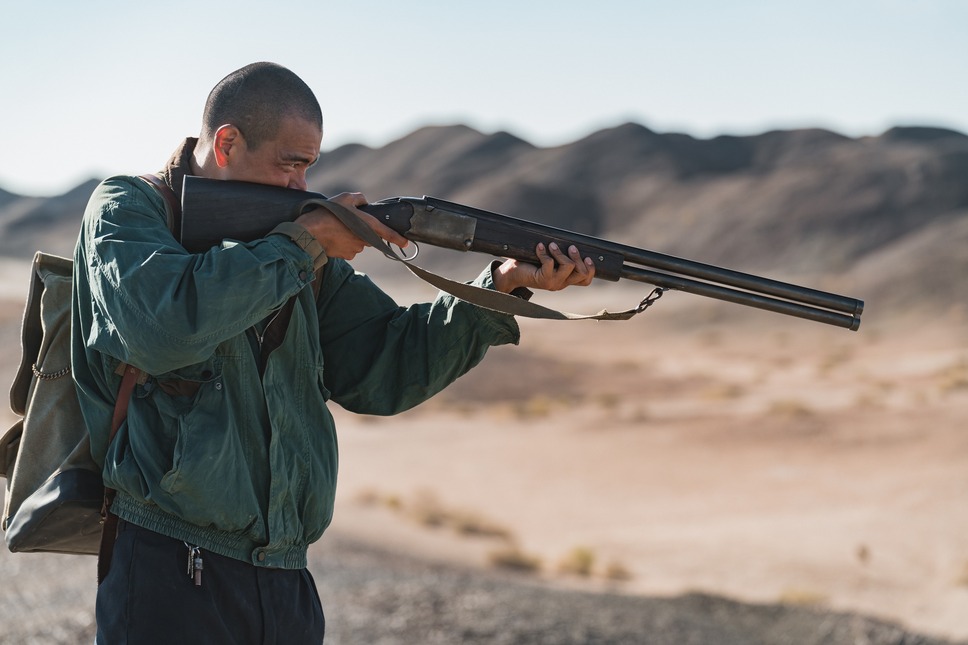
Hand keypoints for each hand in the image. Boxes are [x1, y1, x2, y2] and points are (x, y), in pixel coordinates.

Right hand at [294, 192, 408, 259]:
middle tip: (347, 222)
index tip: (406, 244)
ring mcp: (356, 249)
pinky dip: (344, 243)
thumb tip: (364, 203)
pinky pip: (349, 249)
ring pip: (358, 242)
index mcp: (367, 225)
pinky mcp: (346, 256)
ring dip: (352, 236)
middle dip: (362, 229)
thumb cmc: (327, 214)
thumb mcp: (344, 198)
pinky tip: (334, 237)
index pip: (387, 233)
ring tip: (337, 228)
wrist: (309, 234)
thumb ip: (359, 198)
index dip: (398, 239)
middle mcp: (364, 240)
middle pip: (369, 236)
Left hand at [493, 243, 595, 292]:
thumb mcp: (550, 261)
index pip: (586, 281)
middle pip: (582, 273)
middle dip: (578, 257)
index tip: (587, 257)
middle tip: (570, 247)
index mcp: (565, 280)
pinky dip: (544, 252)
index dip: (591, 269)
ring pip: (569, 266)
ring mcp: (553, 283)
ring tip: (552, 245)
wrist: (512, 274)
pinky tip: (539, 247)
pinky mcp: (543, 279)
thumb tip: (572, 242)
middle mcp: (561, 284)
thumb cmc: (530, 264)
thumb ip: (560, 257)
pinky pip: (550, 263)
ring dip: (560, 252)